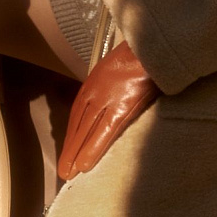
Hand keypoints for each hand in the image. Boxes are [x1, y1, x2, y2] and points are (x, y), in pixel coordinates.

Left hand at [58, 41, 158, 179]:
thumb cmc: (143, 55)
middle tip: (64, 170)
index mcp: (95, 81)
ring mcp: (108, 98)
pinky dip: (93, 148)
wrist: (152, 43)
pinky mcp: (122, 105)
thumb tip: (116, 98)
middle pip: (79, 124)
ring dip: (76, 153)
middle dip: (70, 147)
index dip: (74, 133)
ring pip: (87, 131)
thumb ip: (114, 84)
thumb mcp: (121, 67)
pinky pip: (104, 131)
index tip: (70, 149)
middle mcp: (96, 90)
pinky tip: (85, 165)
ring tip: (70, 173)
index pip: (79, 112)